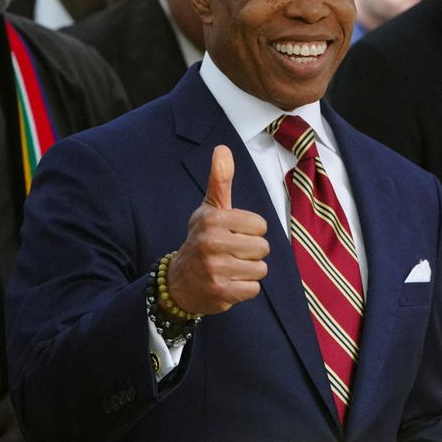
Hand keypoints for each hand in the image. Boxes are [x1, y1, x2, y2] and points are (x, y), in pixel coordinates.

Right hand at [166, 145, 269, 315]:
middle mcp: (211, 242)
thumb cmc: (202, 239)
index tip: (233, 234)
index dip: (251, 231)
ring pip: (260, 269)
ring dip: (248, 271)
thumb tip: (222, 148)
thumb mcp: (210, 209)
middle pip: (262, 248)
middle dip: (251, 252)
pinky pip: (253, 289)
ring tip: (229, 268)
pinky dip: (244, 289)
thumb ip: (220, 180)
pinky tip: (228, 283)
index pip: (260, 225)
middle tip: (230, 253)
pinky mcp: (219, 293)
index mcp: (212, 219)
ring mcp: (214, 269)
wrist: (179, 282)